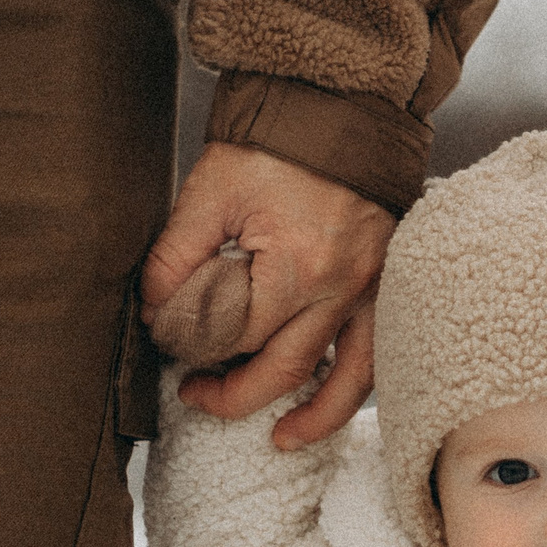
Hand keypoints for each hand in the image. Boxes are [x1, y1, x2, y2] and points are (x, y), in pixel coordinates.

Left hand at [144, 142, 396, 447]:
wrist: (342, 107)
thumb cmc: (279, 144)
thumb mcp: (210, 192)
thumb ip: (177, 256)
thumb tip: (157, 312)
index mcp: (297, 265)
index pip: (238, 335)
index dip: (195, 347)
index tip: (167, 340)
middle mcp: (344, 288)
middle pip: (285, 369)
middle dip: (235, 394)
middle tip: (195, 395)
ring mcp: (375, 290)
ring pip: (348, 379)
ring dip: (313, 417)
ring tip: (279, 439)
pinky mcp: (389, 285)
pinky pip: (377, 353)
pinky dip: (354, 386)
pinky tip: (327, 400)